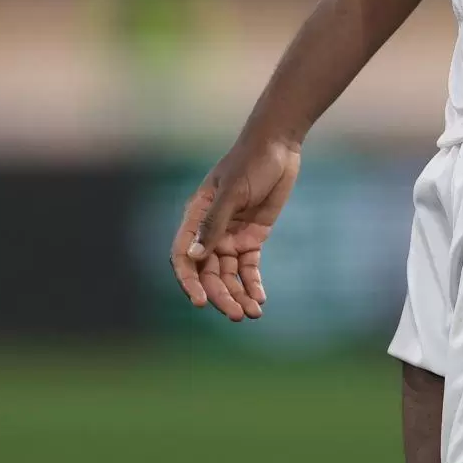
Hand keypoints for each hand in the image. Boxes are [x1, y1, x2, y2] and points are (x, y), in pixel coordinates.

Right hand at [169, 136, 301, 322]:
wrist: (278, 147)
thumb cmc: (250, 163)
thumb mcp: (232, 192)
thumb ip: (214, 224)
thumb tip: (195, 256)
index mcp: (196, 217)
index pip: (184, 256)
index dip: (189, 281)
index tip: (200, 301)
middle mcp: (210, 231)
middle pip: (209, 272)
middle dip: (220, 295)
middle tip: (236, 315)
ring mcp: (231, 235)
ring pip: (230, 274)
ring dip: (238, 295)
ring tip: (252, 313)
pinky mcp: (252, 237)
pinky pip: (249, 267)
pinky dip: (253, 284)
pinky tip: (259, 300)